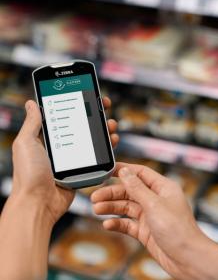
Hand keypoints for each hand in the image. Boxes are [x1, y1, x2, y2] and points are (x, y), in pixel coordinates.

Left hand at [11, 97, 118, 225]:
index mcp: (49, 138)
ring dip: (104, 128)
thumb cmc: (28, 174)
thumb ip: (32, 123)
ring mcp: (75, 157)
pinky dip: (108, 146)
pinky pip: (98, 155)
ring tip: (110, 124)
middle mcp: (63, 146)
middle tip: (103, 105)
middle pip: (83, 125)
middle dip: (95, 113)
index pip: (66, 115)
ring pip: (94, 139)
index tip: (87, 94)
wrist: (38, 203)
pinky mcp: (84, 168)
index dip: (77, 103)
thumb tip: (32, 103)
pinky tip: (112, 140)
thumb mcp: (26, 143)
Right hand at [91, 163, 202, 278]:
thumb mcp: (154, 204)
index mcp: (162, 188)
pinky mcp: (146, 230)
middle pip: (130, 191)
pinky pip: (128, 223)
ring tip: (97, 209)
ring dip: (112, 207)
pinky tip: (108, 225)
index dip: (124, 170)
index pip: (140, 173)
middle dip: (112, 193)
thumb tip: (125, 171)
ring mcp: (150, 215)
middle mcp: (156, 199)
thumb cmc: (178, 230)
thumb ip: (137, 188)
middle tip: (96, 196)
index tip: (107, 170)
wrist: (187, 259)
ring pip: (127, 207)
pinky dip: (118, 223)